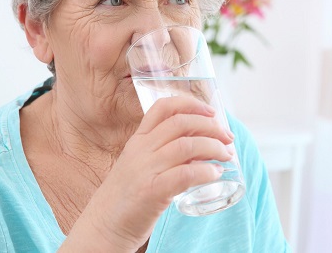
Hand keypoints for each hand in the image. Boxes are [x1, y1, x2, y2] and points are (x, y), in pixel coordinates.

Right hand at [62, 96, 233, 251]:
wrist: (103, 226)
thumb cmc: (127, 197)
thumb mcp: (140, 165)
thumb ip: (164, 153)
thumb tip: (202, 147)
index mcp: (138, 140)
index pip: (163, 107)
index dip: (191, 104)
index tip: (211, 112)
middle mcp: (140, 149)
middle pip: (181, 123)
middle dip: (211, 126)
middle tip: (228, 138)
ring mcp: (145, 169)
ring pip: (187, 145)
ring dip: (214, 147)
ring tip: (226, 156)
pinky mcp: (152, 192)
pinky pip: (186, 173)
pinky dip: (206, 170)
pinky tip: (215, 174)